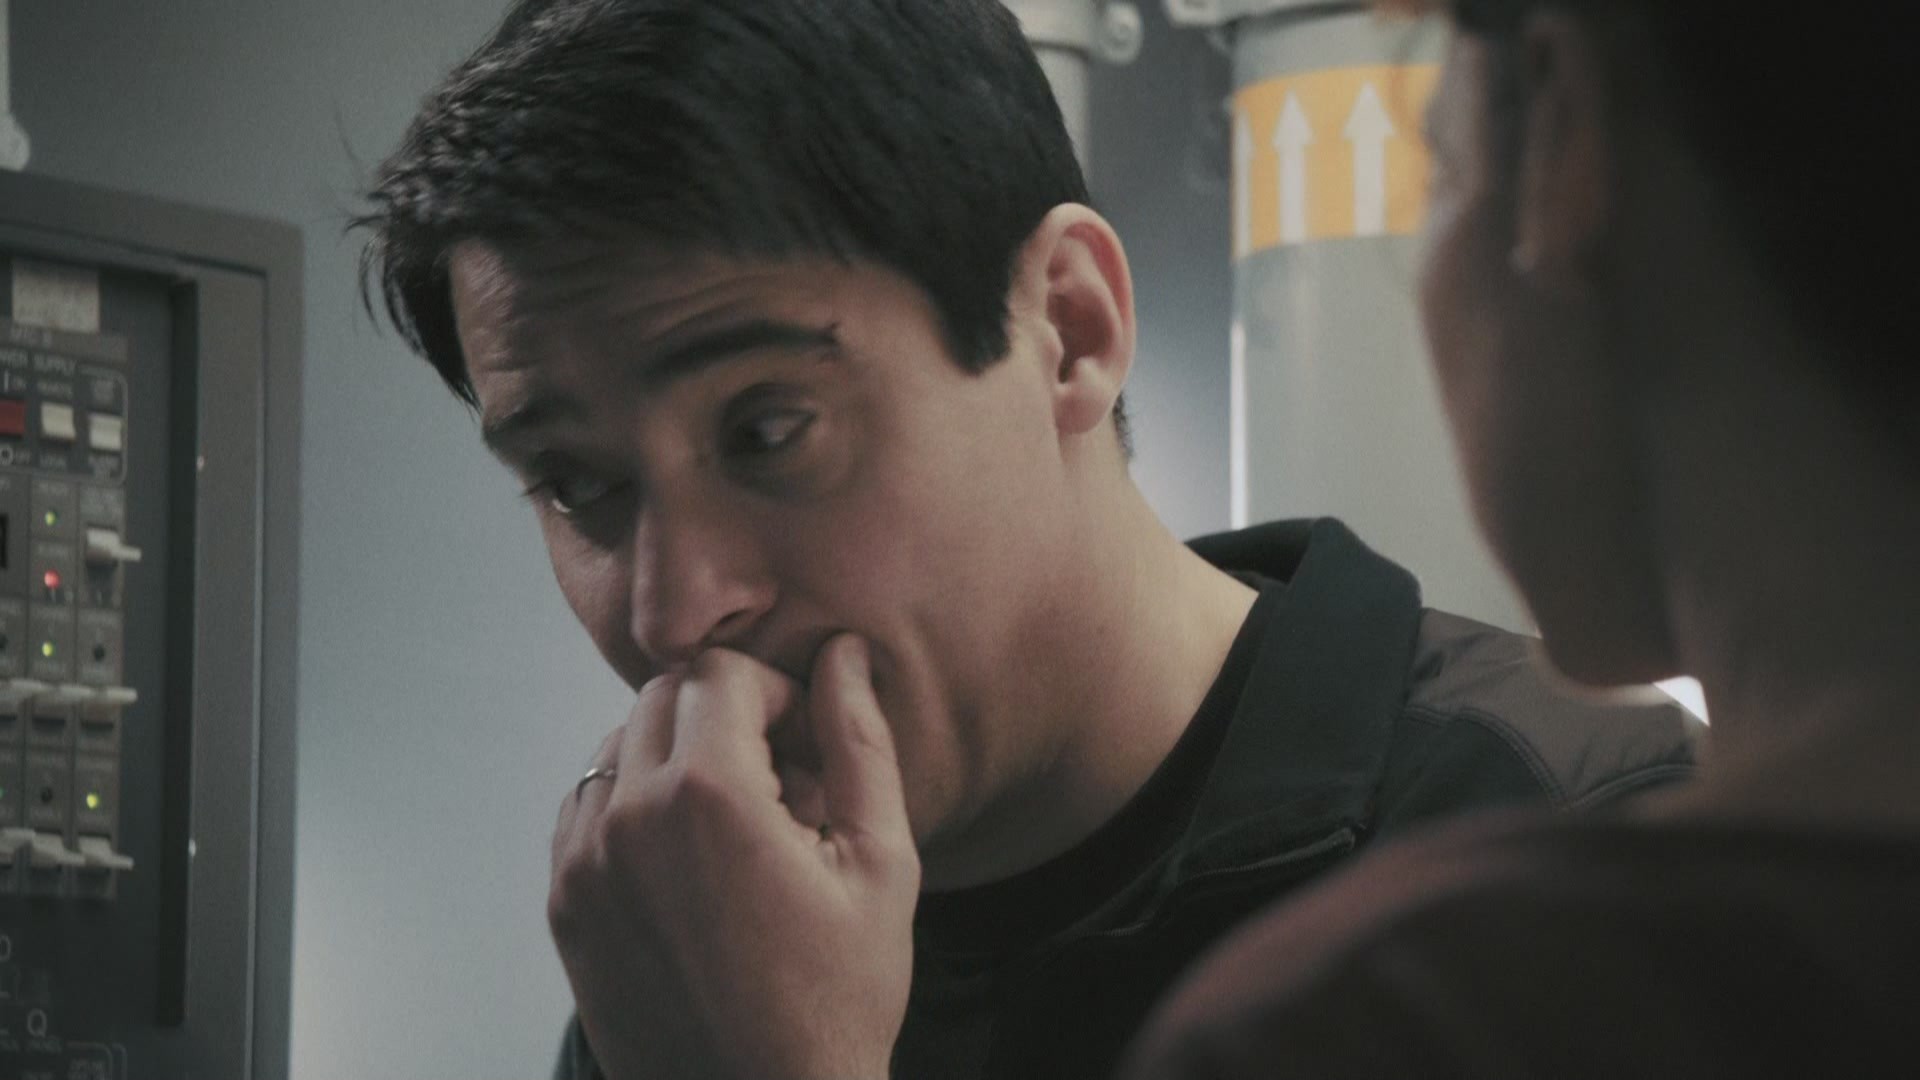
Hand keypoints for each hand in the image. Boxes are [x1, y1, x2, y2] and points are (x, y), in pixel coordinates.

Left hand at [549, 635, 919, 1079]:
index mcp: (707, 796)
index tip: (805, 745)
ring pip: (620, 747)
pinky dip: (635, 808)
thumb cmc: (838, 996)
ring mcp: (584, 865)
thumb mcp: (880, 860)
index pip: (719, 671)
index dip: (774, 693)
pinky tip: (691, 862)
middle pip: (663, 697)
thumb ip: (859, 740)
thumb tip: (844, 654)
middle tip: (780, 782)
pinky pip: (588, 808)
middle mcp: (628, 818)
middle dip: (725, 718)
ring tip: (738, 828)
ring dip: (677, 759)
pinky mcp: (565, 905)